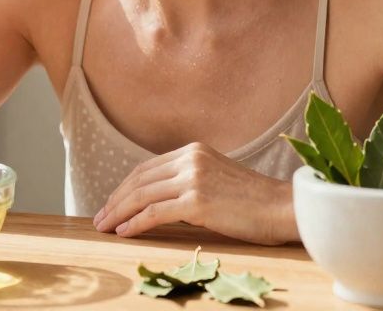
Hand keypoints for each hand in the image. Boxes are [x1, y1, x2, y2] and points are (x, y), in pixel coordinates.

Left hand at [92, 142, 296, 245]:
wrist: (282, 208)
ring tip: (105, 227)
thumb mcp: (217, 178)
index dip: (124, 187)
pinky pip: (155, 212)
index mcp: (193, 151)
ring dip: (118, 213)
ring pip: (142, 195)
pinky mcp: (197, 201)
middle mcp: (190, 159)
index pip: (146, 168)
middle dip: (115, 200)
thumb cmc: (253, 202)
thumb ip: (189, 181)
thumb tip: (158, 201)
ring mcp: (193, 178)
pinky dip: (135, 222)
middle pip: (139, 180)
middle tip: (100, 218)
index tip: (111, 203)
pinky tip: (124, 232)